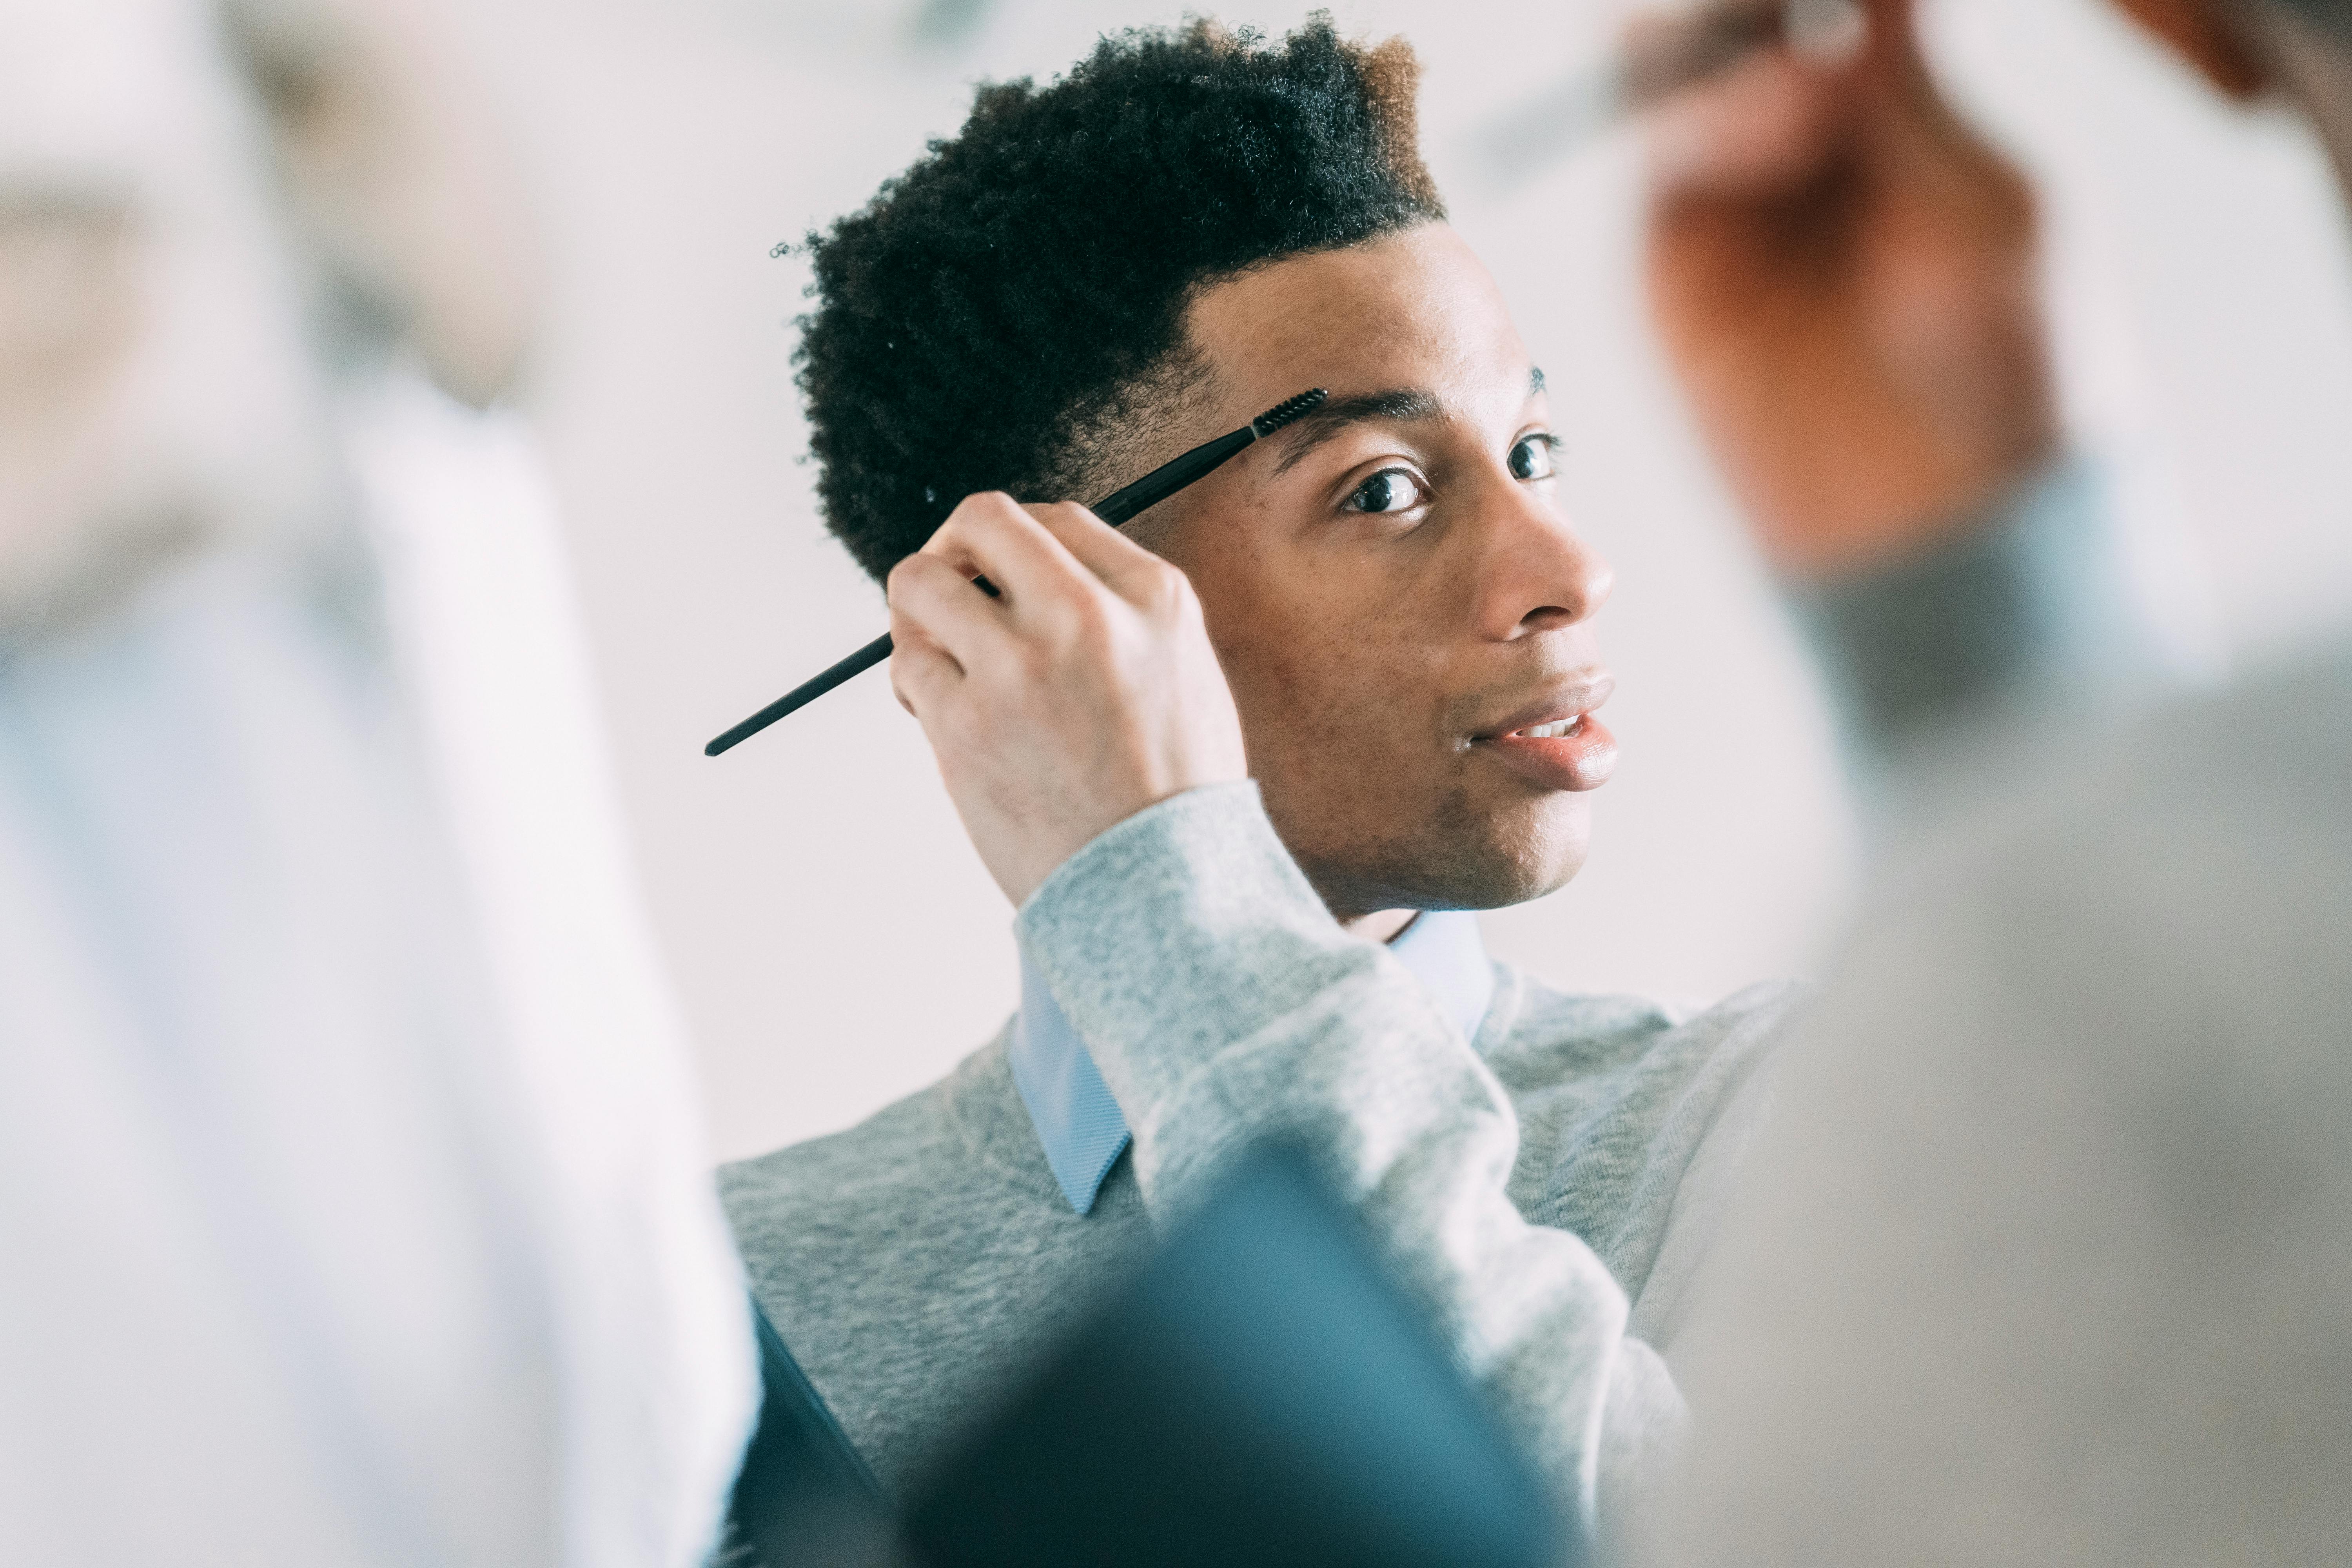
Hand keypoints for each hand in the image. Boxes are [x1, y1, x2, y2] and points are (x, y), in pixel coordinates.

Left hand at [887, 493, 1249, 907]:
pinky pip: (906, 664)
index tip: (999, 571)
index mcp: (1152, 598)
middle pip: (981, 521)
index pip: (1057, 518)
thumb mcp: (1188, 674)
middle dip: (953, 547)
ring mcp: (1018, 666)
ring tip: (936, 652)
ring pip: (919, 583)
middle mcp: (1085, 615)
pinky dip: (911, 680)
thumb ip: (1127, 615)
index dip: (1014, 543)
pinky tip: (934, 707)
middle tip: (949, 586)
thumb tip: (1047, 580)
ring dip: (917, 612)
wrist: (1161, 887)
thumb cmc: (1175, 796)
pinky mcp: (964, 723)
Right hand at [1642, 0, 2058, 577]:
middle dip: (1756, 8)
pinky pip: (1662, 155)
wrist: (1938, 514)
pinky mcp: (1678, 261)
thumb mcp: (1987, 209)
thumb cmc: (2006, 370)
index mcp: (1900, 102)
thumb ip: (1910, 95)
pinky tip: (1778, 132)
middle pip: (1740, 22)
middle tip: (1798, 18)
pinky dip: (1705, 119)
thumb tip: (1847, 7)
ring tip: (1804, 88)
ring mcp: (1734, 195)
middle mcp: (1805, 135)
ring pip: (1682, 67)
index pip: (1841, 2)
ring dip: (1729, 51)